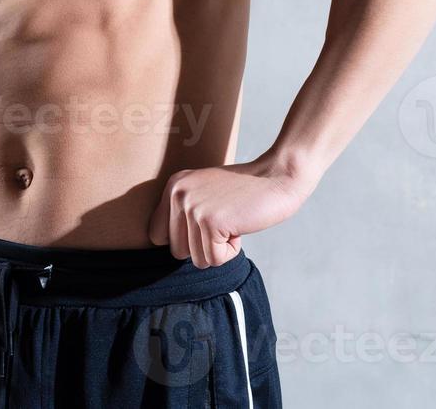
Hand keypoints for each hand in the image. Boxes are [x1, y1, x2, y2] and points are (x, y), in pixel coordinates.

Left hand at [148, 158, 310, 268]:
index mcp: (173, 186)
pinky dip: (231, 251)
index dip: (183, 240)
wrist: (278, 176)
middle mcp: (177, 195)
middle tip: (224, 223)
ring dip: (219, 248)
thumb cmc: (246, 190)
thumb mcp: (204, 192)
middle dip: (204, 246)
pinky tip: (239, 227)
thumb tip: (171, 247)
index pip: (156, 235)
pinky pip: (215, 259)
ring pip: (197, 258)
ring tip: (232, 222)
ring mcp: (193, 208)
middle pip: (177, 251)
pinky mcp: (210, 222)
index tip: (205, 228)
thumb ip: (184, 212)